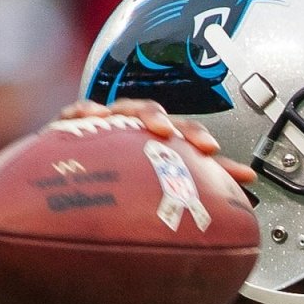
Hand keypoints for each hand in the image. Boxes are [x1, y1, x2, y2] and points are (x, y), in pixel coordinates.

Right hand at [53, 98, 255, 187]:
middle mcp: (130, 129)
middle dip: (169, 122)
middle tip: (175, 135)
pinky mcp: (70, 127)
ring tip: (152, 125)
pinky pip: (76, 113)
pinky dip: (84, 111)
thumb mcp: (151, 192)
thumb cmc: (112, 188)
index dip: (198, 138)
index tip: (213, 150)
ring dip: (138, 113)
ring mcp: (103, 126)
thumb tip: (241, 190)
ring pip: (123, 109)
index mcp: (152, 142)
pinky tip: (94, 117)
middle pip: (154, 115)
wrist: (63, 193)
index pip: (181, 133)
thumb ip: (192, 190)